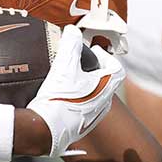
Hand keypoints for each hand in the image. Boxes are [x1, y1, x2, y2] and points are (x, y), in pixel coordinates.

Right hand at [27, 24, 123, 156]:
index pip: (117, 69)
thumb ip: (70, 45)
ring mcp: (92, 118)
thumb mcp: (64, 66)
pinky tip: (62, 97)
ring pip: (95, 97)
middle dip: (95, 71)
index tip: (94, 52)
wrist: (45, 130)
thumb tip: (73, 31)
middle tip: (82, 63)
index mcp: (105, 89)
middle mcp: (103, 105)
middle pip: (106, 82)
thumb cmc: (58, 99)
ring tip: (71, 79)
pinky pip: (84, 109)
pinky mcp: (79, 127)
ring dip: (86, 86)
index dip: (107, 57)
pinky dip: (77, 100)